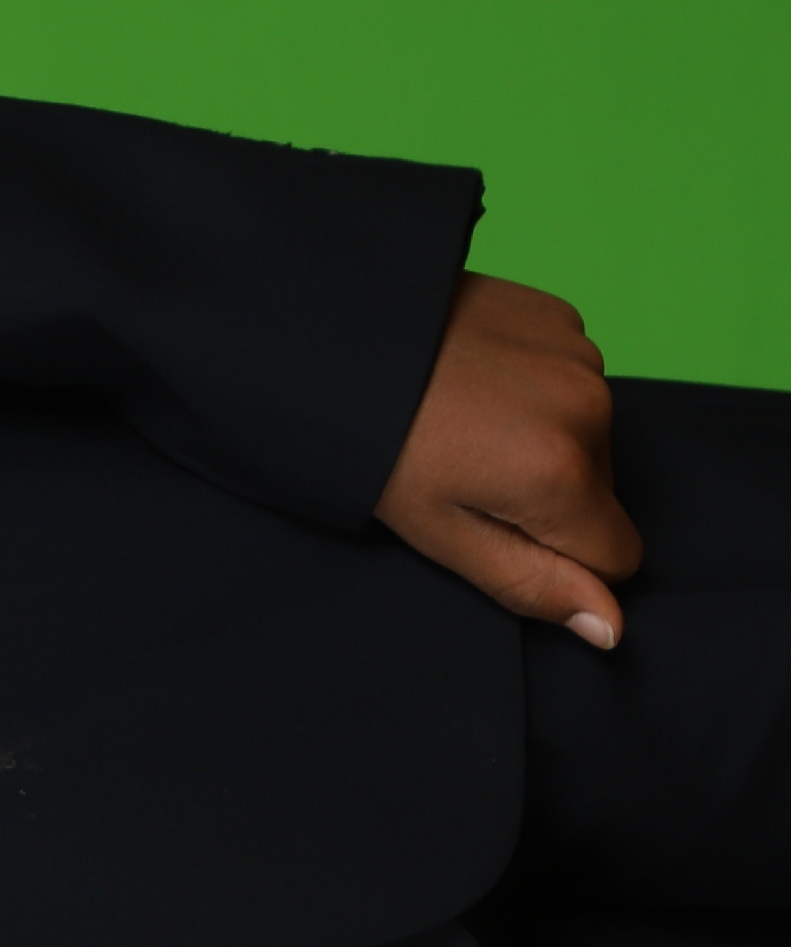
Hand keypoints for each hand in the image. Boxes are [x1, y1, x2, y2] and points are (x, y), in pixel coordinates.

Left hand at [376, 273, 633, 645]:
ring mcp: (580, 356)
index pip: (618, 557)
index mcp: (562, 474)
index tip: (499, 532)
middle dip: (547, 496)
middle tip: (464, 472)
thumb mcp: (440, 534)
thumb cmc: (374, 452)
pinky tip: (472, 381)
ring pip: (588, 433)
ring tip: (462, 423)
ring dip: (541, 438)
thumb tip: (609, 629)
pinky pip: (570, 377)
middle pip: (602, 493)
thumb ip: (531, 583)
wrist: (327, 346)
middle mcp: (590, 410)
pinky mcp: (560, 317)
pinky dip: (532, 387)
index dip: (562, 559)